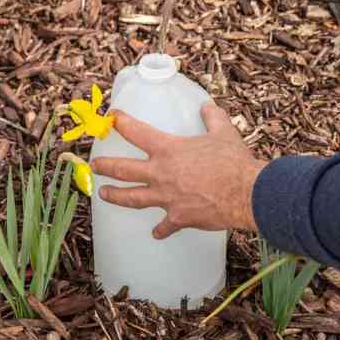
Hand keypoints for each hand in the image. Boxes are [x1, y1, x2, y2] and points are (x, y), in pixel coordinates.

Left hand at [91, 103, 266, 238]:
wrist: (245, 192)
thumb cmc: (233, 161)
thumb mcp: (223, 132)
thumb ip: (212, 118)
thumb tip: (208, 107)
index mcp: (169, 149)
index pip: (137, 132)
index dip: (121, 123)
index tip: (111, 118)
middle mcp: (161, 173)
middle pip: (123, 170)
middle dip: (106, 166)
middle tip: (95, 165)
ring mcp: (167, 198)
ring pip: (132, 198)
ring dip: (115, 196)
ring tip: (103, 194)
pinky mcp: (178, 218)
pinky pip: (164, 226)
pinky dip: (160, 230)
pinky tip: (156, 233)